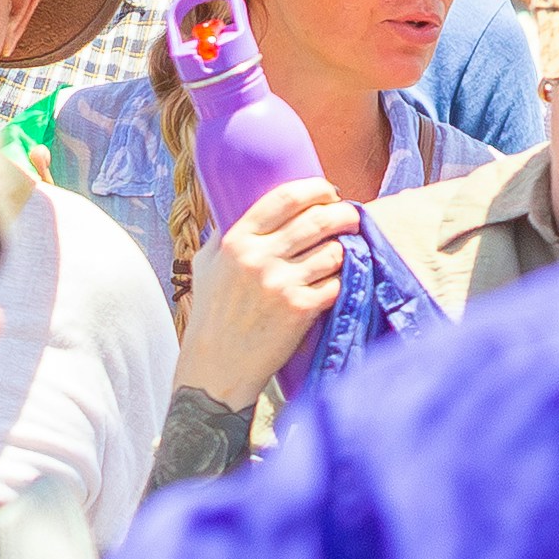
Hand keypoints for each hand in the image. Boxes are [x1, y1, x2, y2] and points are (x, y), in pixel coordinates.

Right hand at [176, 176, 358, 406]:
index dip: (315, 189)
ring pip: (333, 251)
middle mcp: (260, 258)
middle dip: (343, 213)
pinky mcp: (300, 310)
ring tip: (346, 248)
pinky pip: (336, 283)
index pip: (285, 198)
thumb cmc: (211, 315)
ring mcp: (281, 285)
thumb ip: (224, 235)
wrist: (216, 370)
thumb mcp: (207, 266)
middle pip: (317, 220)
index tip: (328, 191)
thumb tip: (241, 203)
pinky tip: (339, 279)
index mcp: (237, 241)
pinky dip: (342, 279)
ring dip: (346, 247)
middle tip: (351, 216)